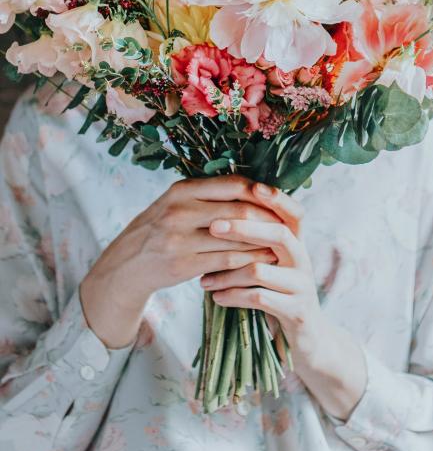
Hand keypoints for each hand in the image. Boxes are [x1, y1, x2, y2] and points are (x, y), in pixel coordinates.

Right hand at [80, 176, 281, 348]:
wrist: (128, 263)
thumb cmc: (161, 228)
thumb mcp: (177, 202)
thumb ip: (209, 193)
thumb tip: (255, 187)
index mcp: (182, 190)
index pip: (233, 185)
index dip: (261, 193)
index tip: (278, 201)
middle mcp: (180, 211)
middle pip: (239, 212)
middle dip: (268, 220)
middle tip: (287, 225)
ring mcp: (180, 239)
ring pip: (236, 239)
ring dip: (263, 242)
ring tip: (280, 243)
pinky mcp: (183, 265)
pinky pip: (227, 262)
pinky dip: (249, 260)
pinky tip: (261, 260)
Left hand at [202, 182, 367, 419]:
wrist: (308, 340)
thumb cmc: (279, 293)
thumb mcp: (273, 263)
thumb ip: (257, 240)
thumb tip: (221, 211)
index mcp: (297, 243)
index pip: (293, 212)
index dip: (276, 198)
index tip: (252, 187)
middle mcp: (303, 260)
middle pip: (278, 233)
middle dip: (244, 228)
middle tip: (213, 227)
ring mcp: (302, 286)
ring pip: (261, 270)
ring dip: (227, 273)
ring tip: (202, 279)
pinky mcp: (296, 312)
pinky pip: (260, 299)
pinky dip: (233, 296)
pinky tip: (216, 297)